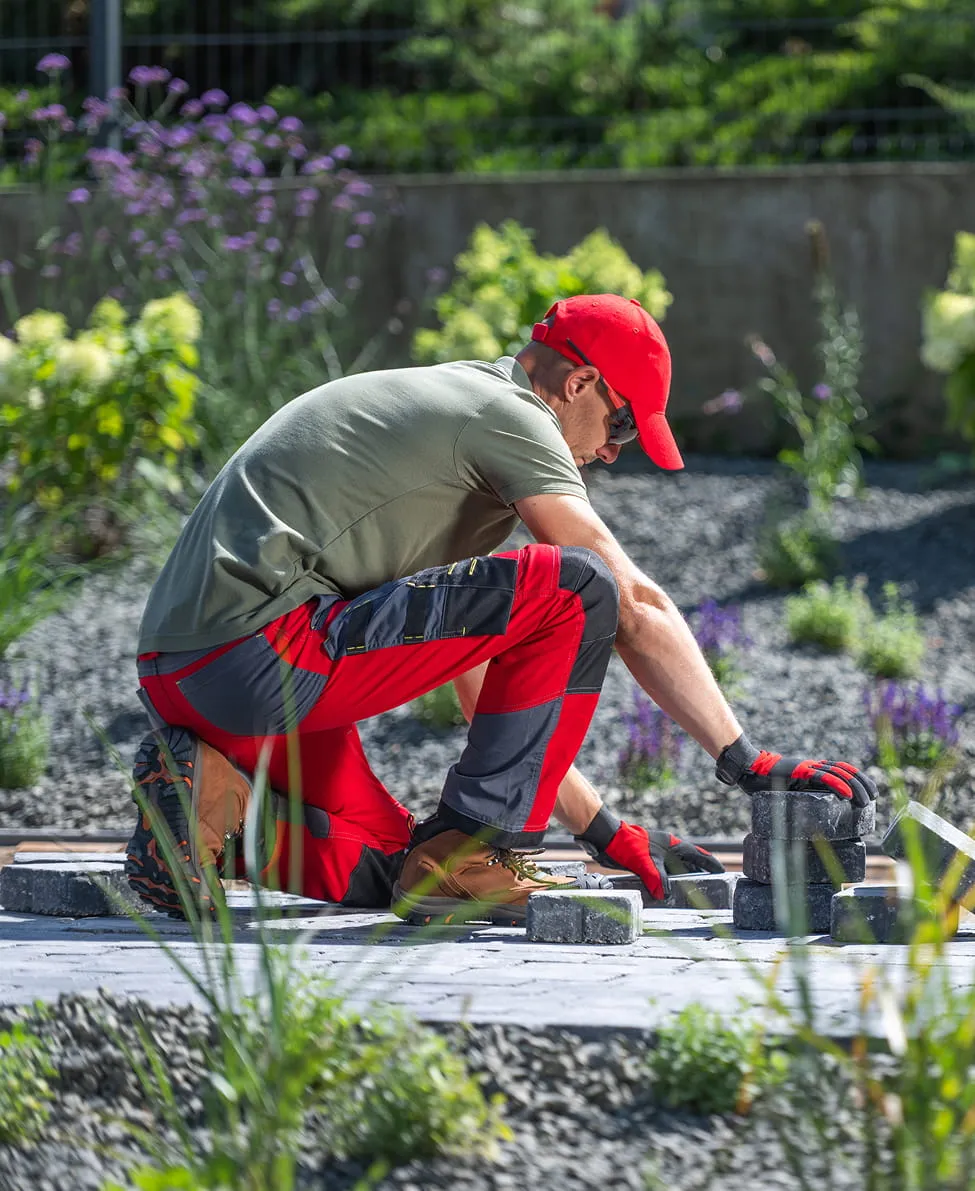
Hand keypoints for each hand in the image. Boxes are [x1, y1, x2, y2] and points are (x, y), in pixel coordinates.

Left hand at [575, 808, 723, 900]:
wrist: (607, 839)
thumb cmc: (627, 845)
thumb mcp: (645, 862)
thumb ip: (657, 878)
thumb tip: (665, 895)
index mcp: (673, 845)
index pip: (698, 855)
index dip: (710, 864)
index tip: (722, 872)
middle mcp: (667, 850)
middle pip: (689, 864)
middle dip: (699, 875)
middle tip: (710, 888)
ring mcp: (657, 856)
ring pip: (675, 870)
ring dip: (682, 881)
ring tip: (692, 894)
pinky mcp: (647, 863)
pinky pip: (662, 875)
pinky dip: (667, 884)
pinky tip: (666, 894)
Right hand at [715, 732, 877, 807]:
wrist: (749, 771)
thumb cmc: (766, 784)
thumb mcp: (792, 791)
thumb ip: (805, 795)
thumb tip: (816, 814)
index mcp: (814, 770)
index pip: (843, 770)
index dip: (859, 779)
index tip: (871, 792)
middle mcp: (814, 765)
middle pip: (846, 770)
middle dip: (863, 783)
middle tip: (873, 797)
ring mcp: (807, 767)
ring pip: (838, 773)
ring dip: (855, 786)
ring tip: (866, 800)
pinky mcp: (800, 770)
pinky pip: (823, 777)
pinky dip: (837, 785)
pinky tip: (847, 794)